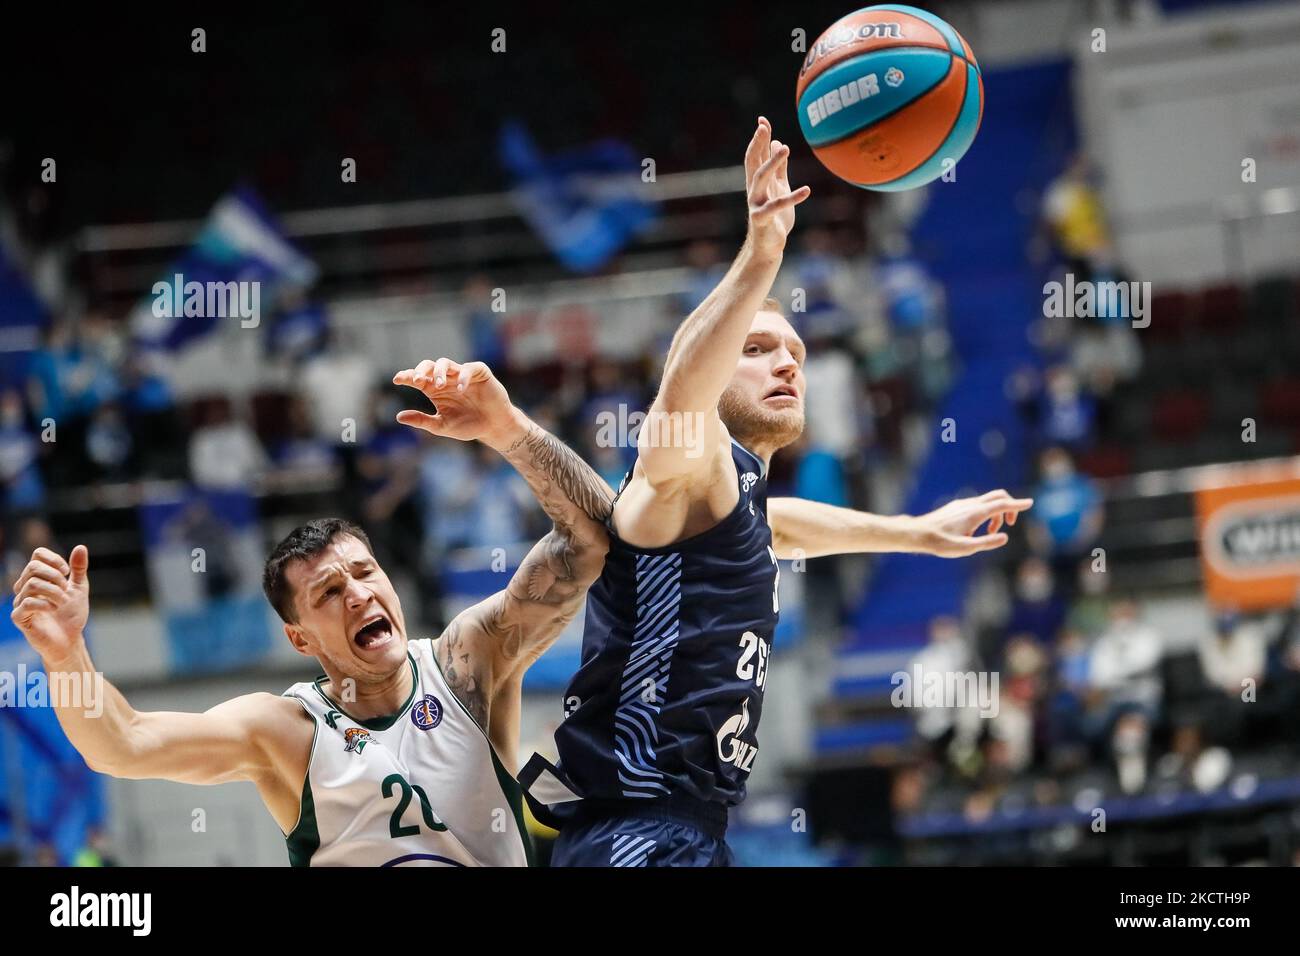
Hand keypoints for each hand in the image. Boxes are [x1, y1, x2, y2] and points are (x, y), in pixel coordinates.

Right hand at [11, 545, 90, 664]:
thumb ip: (78, 569)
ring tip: (62, 603)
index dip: (54, 559)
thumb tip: (81, 547)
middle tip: (65, 590)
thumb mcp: (79, 588)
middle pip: (33, 567)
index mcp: (38, 577)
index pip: (37, 555)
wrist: (70, 640)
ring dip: (54, 592)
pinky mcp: (19, 617)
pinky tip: (54, 609)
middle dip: (55, 576)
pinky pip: (26, 602)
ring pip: (32, 584)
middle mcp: (25, 587)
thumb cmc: (71, 615)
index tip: (67, 572)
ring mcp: (20, 602)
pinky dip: (45, 604)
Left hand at [393, 358, 524, 450]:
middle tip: (417, 381)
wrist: (493, 427)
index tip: (397, 380)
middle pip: (429, 366)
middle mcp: (447, 379)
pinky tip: (460, 389)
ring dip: (440, 372)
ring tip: (439, 385)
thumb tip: (399, 416)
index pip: (417, 378)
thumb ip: (422, 420)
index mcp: (435, 390)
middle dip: (421, 370)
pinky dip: (463, 377)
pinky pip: (468, 369)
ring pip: (446, 363)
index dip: (407, 376)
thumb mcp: (442, 426)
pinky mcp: (479, 373)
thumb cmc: (468, 426)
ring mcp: (462, 375)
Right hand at [745, 116, 810, 258]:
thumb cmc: (775, 216)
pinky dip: (791, 198)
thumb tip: (778, 142)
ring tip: (785, 148)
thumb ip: (779, 167)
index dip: (759, 138)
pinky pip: (776, 206)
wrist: (768, 245)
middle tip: (764, 127)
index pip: (755, 155)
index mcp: (758, 182)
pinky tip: (806, 190)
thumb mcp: (779, 187)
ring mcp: (756, 204)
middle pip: (753, 163)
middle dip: (758, 145)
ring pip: (760, 179)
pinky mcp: (762, 219)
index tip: (762, 120)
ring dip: (772, 163)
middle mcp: (754, 190)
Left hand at [913, 490, 1033, 557]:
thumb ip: (986, 542)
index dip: (1017, 505)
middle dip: (1009, 507)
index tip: (1030, 503)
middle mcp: (970, 505)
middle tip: (1010, 524)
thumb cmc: (940, 543)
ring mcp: (962, 504)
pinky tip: (975, 531)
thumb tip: (1005, 537)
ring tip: (990, 533)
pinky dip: (985, 514)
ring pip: (987, 502)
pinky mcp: (956, 507)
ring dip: (995, 515)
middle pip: (998, 497)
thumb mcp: (965, 548)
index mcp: (975, 513)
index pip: (1002, 504)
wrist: (918, 533)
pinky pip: (977, 505)